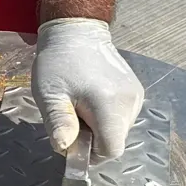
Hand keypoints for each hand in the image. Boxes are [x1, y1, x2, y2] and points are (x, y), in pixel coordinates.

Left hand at [32, 18, 143, 161]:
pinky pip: (122, 119)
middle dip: (92, 140)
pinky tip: (92, 100)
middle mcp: (129, 102)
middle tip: (72, 117)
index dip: (90, 154)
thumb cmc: (58, 63)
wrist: (77, 32)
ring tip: (81, 105)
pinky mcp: (136, 92)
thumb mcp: (50, 94)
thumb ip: (59, 123)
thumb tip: (64, 148)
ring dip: (99, 128)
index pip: (111, 150)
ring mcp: (136, 96)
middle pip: (115, 142)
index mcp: (109, 104)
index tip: (73, 139)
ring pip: (119, 132)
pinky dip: (106, 118)